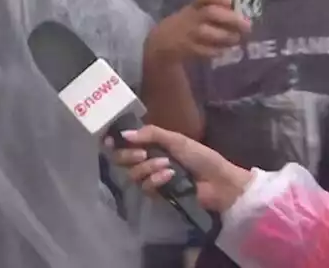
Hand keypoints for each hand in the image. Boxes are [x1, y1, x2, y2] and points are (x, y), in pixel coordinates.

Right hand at [106, 124, 252, 212]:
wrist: (219, 182)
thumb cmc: (201, 157)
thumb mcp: (176, 139)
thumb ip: (150, 134)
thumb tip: (123, 134)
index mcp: (150, 144)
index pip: (123, 142)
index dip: (112, 141)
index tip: (109, 141)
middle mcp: (146, 159)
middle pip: (120, 159)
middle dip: (128, 155)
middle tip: (142, 154)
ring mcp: (150, 177)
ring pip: (132, 174)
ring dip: (148, 169)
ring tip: (166, 166)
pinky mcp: (157, 193)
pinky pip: (145, 187)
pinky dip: (156, 180)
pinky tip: (170, 177)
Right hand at [148, 0, 250, 62]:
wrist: (163, 41)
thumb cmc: (188, 23)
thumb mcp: (196, 11)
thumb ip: (217, 9)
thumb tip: (242, 12)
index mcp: (194, 5)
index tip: (230, 0)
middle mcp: (190, 17)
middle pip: (210, 13)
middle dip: (231, 19)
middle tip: (247, 25)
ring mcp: (188, 33)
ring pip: (209, 33)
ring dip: (228, 36)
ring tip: (236, 38)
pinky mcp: (188, 49)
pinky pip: (207, 50)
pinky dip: (219, 50)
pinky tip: (225, 48)